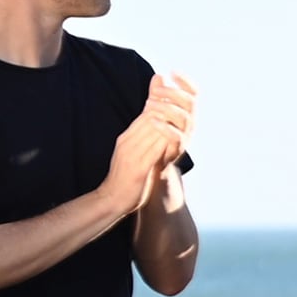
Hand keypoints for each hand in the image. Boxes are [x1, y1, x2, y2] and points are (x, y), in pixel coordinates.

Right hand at [107, 75, 195, 209]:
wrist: (111, 199)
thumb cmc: (124, 176)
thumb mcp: (129, 152)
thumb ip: (140, 136)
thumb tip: (151, 120)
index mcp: (126, 138)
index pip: (145, 114)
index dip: (162, 104)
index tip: (177, 97)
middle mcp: (128, 142)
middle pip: (149, 118)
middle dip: (167, 107)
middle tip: (184, 99)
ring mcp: (132, 154)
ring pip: (152, 130)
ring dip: (168, 120)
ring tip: (185, 113)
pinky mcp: (138, 167)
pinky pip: (154, 149)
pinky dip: (165, 140)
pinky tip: (177, 135)